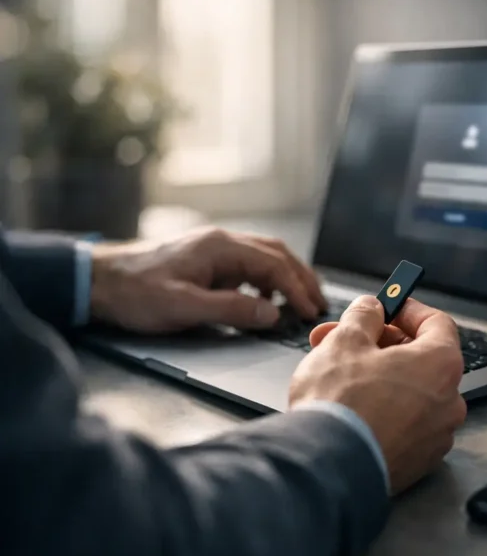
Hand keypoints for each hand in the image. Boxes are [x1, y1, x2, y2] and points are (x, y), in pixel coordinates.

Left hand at [89, 227, 326, 332]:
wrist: (98, 281)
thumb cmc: (136, 292)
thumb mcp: (185, 307)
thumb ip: (232, 310)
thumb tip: (272, 313)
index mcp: (221, 248)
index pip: (274, 265)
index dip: (297, 289)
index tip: (311, 312)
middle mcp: (222, 242)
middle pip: (277, 254)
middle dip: (302, 278)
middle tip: (319, 303)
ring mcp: (214, 249)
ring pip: (264, 256)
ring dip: (287, 277)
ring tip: (301, 300)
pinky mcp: (206, 259)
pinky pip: (248, 264)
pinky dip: (267, 279)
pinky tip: (264, 299)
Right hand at [289, 295, 466, 493]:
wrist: (328, 468)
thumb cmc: (341, 403)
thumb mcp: (345, 340)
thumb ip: (364, 316)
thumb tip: (371, 308)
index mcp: (442, 364)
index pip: (437, 323)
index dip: (407, 310)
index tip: (386, 306)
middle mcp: (449, 401)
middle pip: (420, 358)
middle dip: (379, 343)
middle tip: (343, 337)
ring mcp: (437, 435)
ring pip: (409, 392)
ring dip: (377, 375)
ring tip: (335, 372)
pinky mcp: (418, 462)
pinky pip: (404, 423)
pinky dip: (383, 409)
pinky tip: (350, 407)